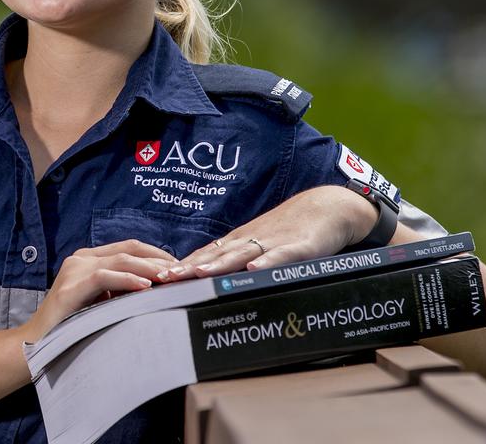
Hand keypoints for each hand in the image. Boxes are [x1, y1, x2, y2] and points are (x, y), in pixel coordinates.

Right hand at [18, 239, 176, 342]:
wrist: (38, 343)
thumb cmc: (71, 325)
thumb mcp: (100, 302)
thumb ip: (120, 290)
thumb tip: (156, 288)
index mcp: (88, 259)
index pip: (129, 247)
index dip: (155, 254)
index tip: (177, 266)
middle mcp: (81, 258)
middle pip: (129, 249)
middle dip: (158, 259)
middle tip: (181, 271)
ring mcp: (75, 269)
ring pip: (120, 260)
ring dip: (149, 268)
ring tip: (169, 277)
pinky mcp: (71, 287)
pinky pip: (105, 277)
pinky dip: (128, 280)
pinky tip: (145, 287)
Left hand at [158, 185, 375, 281]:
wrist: (327, 207)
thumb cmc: (290, 229)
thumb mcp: (259, 244)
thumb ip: (235, 259)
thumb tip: (207, 277)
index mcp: (239, 241)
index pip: (205, 255)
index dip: (182, 266)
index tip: (158, 277)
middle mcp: (250, 241)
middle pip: (215, 255)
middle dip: (190, 267)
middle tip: (165, 278)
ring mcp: (272, 243)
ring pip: (241, 254)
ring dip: (219, 264)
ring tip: (198, 273)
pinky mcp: (297, 248)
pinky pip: (280, 256)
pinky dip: (266, 263)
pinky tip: (253, 270)